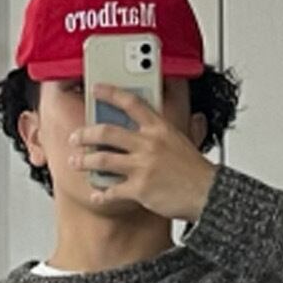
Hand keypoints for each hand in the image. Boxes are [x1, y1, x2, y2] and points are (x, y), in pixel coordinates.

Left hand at [67, 81, 216, 223]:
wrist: (207, 194)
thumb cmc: (196, 171)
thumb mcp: (185, 138)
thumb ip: (173, 125)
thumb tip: (182, 110)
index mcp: (159, 128)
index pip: (131, 102)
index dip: (110, 93)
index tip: (95, 88)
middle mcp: (148, 144)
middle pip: (107, 133)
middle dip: (86, 134)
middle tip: (76, 137)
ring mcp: (142, 167)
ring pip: (103, 160)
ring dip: (85, 161)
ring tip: (76, 162)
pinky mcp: (139, 189)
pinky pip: (112, 191)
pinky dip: (101, 194)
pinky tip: (96, 194)